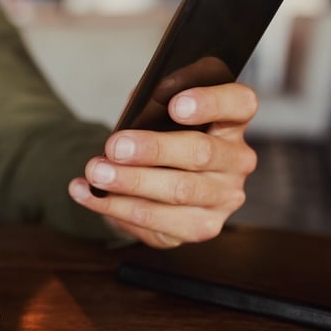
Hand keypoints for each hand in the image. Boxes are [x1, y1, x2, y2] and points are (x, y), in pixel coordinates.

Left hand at [68, 82, 257, 247]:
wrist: (154, 179)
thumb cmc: (159, 136)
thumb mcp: (156, 112)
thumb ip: (152, 104)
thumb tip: (133, 111)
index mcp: (231, 121)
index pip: (239, 104)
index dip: (211, 102)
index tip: (176, 105)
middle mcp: (236, 160)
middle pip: (201, 152)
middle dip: (152, 149)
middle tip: (115, 147)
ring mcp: (224, 197)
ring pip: (180, 191)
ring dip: (131, 182)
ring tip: (95, 173)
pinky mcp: (202, 227)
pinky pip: (159, 222)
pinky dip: (117, 208)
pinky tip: (90, 195)